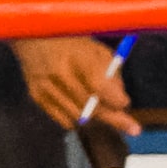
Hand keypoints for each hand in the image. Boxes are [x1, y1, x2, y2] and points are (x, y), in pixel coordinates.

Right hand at [13, 36, 141, 136]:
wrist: (32, 38)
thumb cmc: (72, 44)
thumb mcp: (97, 50)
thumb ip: (112, 74)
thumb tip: (122, 103)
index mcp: (77, 56)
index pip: (99, 86)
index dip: (115, 100)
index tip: (125, 104)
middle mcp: (60, 73)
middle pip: (92, 107)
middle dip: (115, 119)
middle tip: (134, 129)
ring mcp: (46, 87)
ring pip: (81, 118)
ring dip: (96, 117)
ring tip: (100, 106)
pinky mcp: (37, 97)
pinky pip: (65, 120)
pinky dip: (77, 117)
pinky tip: (78, 104)